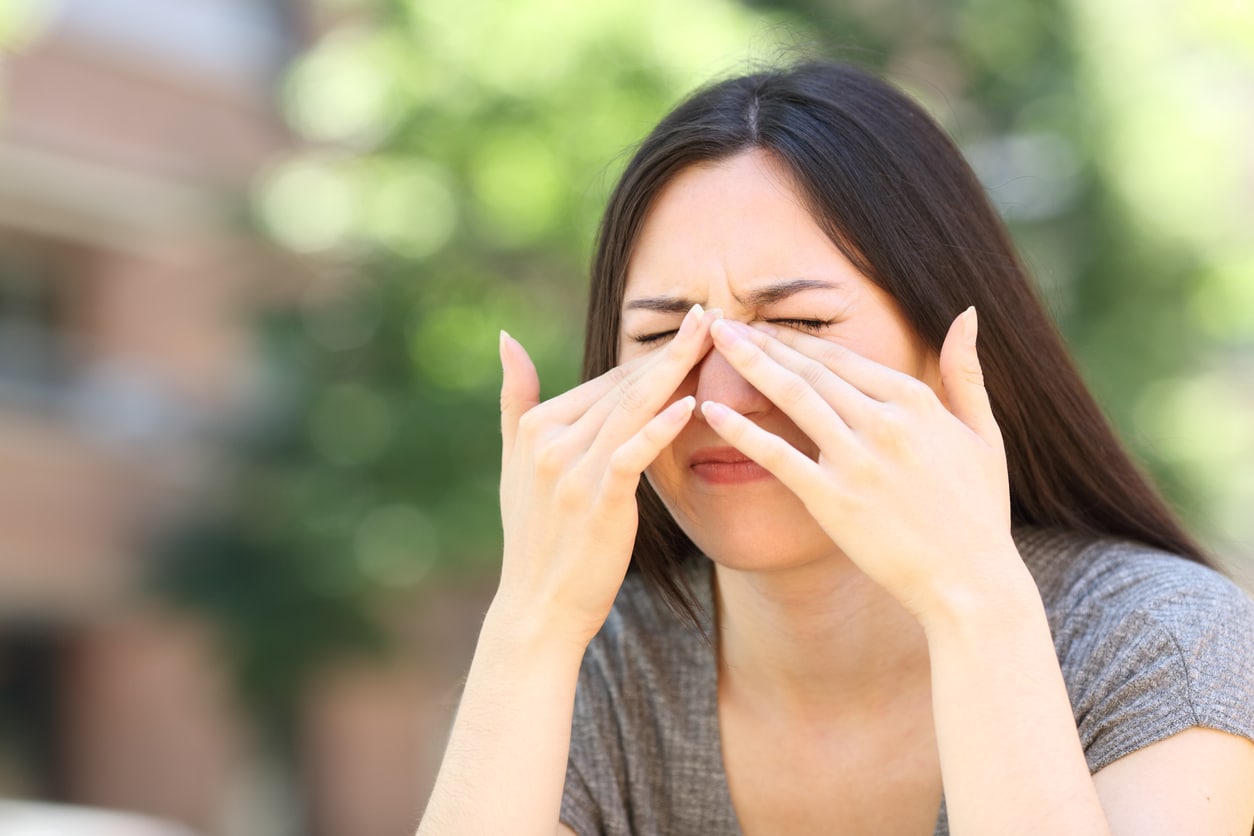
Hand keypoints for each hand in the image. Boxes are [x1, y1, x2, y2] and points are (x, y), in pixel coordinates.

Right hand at [496, 304, 715, 644]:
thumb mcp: (515, 463)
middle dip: (670, 351)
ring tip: (712, 337)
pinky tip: (691, 405)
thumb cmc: (536, 537)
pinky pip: (632, 453)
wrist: (538, 607)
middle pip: (623, 386)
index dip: (652, 356)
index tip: (693, 331)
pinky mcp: (598, 500)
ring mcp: (572, 470)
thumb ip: (515, 399)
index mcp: (536, 426)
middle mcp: (549, 441)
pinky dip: (660, 427)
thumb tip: (507, 338)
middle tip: (712, 317)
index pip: (607, 380)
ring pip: (632, 407)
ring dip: (674, 370)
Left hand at [701, 307, 1016, 620]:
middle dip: (763, 342)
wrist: (970, 580)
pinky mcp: (832, 499)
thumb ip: (967, 372)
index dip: (796, 339)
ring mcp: (855, 460)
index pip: (841, 358)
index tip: (764, 325)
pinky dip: (743, 430)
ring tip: (715, 344)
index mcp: (915, 401)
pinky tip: (712, 411)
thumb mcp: (984, 433)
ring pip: (791, 398)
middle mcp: (883, 421)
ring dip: (748, 365)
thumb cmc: (979, 511)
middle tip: (723, 323)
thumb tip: (967, 313)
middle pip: (810, 370)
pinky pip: (777, 456)